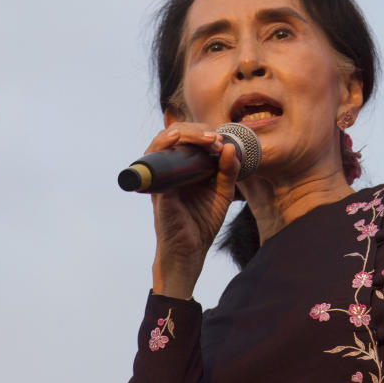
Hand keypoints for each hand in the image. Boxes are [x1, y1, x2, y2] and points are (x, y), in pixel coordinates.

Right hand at [147, 123, 240, 298]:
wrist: (191, 251)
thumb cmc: (203, 221)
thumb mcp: (222, 191)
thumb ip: (228, 170)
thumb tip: (231, 146)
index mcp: (183, 167)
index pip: (186, 137)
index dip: (202, 132)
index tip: (221, 139)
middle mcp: (168, 169)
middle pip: (173, 134)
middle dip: (196, 131)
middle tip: (216, 139)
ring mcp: (160, 178)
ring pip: (161, 142)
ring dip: (184, 134)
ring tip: (206, 139)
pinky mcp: (157, 189)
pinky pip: (153, 162)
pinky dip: (163, 146)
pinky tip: (175, 140)